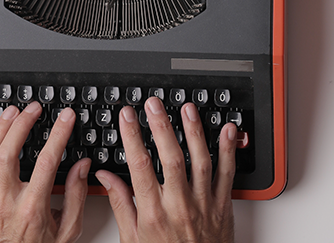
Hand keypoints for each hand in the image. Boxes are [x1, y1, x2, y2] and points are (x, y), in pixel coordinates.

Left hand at [0, 102, 91, 242]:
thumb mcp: (68, 230)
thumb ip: (77, 196)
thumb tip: (83, 167)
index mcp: (32, 208)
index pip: (47, 162)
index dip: (58, 135)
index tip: (66, 117)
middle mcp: (6, 201)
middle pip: (9, 154)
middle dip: (22, 125)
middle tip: (34, 108)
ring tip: (11, 111)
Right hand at [95, 97, 236, 242]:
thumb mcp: (132, 238)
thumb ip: (120, 203)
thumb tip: (105, 177)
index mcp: (154, 213)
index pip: (140, 166)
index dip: (132, 137)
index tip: (127, 116)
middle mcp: (179, 206)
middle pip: (171, 158)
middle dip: (161, 126)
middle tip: (153, 104)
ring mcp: (204, 204)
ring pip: (200, 161)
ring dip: (194, 132)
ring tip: (187, 109)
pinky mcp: (223, 207)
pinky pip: (228, 175)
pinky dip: (229, 151)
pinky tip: (227, 130)